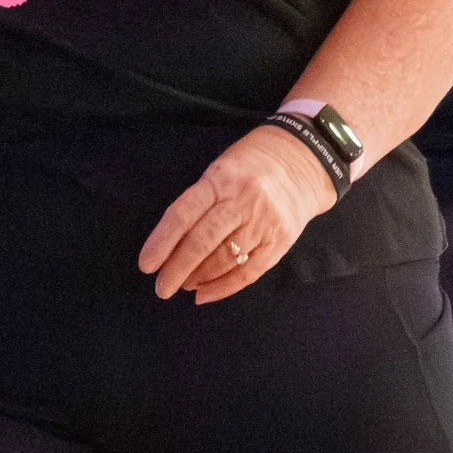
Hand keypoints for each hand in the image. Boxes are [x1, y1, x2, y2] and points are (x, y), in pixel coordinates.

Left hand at [140, 124, 335, 302]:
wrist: (304, 159)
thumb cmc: (250, 165)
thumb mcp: (220, 169)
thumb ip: (199, 202)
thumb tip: (172, 246)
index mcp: (220, 179)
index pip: (183, 214)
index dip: (162, 242)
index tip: (147, 265)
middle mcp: (243, 200)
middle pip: (203, 241)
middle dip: (178, 269)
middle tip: (162, 288)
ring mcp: (265, 221)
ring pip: (225, 259)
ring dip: (199, 278)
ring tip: (185, 285)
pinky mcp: (282, 240)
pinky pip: (249, 272)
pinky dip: (224, 287)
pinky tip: (206, 294)